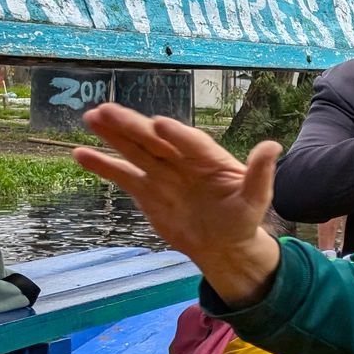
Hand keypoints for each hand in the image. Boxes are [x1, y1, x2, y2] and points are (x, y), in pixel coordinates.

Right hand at [73, 104, 281, 306]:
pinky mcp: (146, 190)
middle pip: (155, 140)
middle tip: (108, 110)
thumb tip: (273, 146)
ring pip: (135, 150)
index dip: (177, 135)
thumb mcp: (256, 200)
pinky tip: (80, 154)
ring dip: (114, 135)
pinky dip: (103, 166)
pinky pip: (123, 175)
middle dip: (133, 126)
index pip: (191, 143)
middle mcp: (182, 160)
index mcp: (210, 159)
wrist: (222, 244)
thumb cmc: (242, 219)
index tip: (160, 124)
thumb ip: (260, 175)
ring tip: (92, 117)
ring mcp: (162, 173)